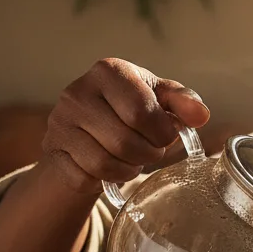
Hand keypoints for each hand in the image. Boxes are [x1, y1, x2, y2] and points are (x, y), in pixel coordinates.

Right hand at [42, 58, 210, 194]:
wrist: (89, 129)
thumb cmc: (131, 111)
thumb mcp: (160, 99)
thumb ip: (183, 103)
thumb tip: (200, 115)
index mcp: (108, 71)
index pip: (141, 112)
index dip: (162, 132)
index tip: (165, 134)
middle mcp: (77, 92)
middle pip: (124, 141)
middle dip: (148, 153)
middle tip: (151, 150)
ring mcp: (59, 122)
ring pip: (104, 163)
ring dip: (129, 169)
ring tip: (133, 159)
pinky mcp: (52, 150)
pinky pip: (85, 178)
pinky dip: (105, 180)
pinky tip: (110, 168)